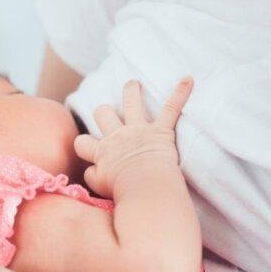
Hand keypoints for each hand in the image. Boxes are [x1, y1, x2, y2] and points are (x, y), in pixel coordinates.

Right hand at [73, 77, 192, 197]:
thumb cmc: (124, 192)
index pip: (82, 142)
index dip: (84, 145)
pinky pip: (171, 108)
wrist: (146, 187)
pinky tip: (188, 80)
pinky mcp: (161, 131)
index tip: (88, 149)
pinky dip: (180, 93)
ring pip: (131, 102)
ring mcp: (139, 130)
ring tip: (133, 85)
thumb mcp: (99, 186)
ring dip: (131, 92)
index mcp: (102, 152)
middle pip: (103, 114)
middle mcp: (118, 136)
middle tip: (106, 112)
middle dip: (103, 112)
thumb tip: (91, 170)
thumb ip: (92, 175)